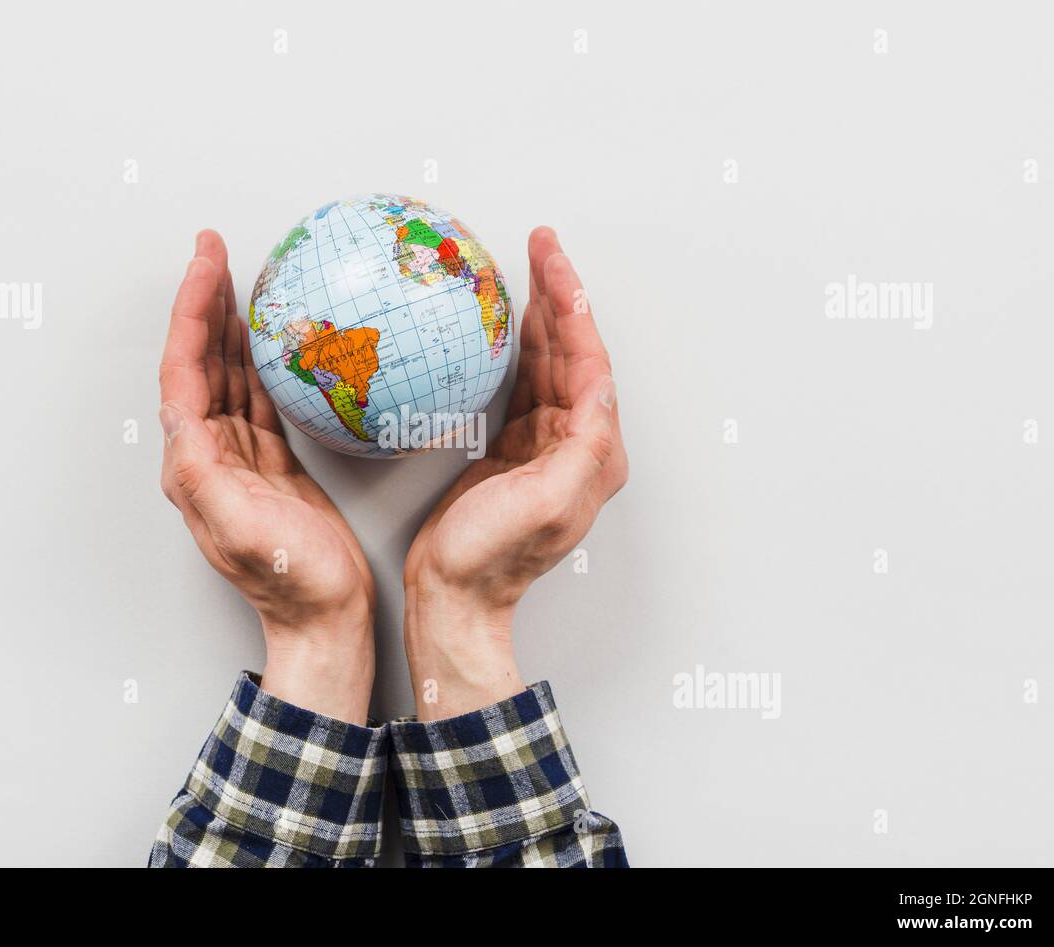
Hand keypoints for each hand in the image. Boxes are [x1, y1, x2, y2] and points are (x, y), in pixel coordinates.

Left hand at [159, 230, 375, 723]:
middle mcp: (207, 454)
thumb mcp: (238, 526)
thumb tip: (183, 416)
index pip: (184, 367)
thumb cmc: (290, 579)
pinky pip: (260, 398)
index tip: (208, 259)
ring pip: (228, 375)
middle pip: (200, 361)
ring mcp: (239, 458)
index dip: (192, 309)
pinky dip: (264, 362)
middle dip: (205, 302)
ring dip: (231, 326)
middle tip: (218, 251)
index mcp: (193, 462)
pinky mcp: (271, 465)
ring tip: (242, 281)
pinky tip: (276, 342)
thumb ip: (204, 472)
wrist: (324, 618)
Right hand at [403, 227, 627, 718]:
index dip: (572, 303)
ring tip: (525, 267)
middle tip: (539, 243)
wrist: (455, 595)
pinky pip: (521, 384)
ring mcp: (546, 446)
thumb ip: (581, 445)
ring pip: (547, 363)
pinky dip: (515, 349)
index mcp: (594, 450)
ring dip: (539, 315)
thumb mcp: (547, 500)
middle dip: (558, 294)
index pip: (589, 358)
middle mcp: (578, 444)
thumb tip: (597, 390)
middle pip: (572, 351)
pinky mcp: (515, 450)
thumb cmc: (494, 557)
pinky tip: (502, 326)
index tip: (551, 258)